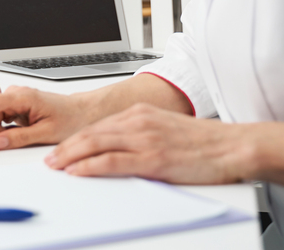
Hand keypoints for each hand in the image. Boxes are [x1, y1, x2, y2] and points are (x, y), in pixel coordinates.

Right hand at [0, 86, 91, 148]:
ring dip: (4, 129)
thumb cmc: (71, 118)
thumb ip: (19, 138)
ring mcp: (15, 99)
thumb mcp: (46, 133)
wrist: (84, 112)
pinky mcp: (17, 106)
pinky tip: (23, 129)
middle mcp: (16, 94)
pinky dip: (7, 127)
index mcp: (21, 97)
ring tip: (27, 131)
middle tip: (16, 137)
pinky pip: (2, 118)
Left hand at [47, 103, 248, 183]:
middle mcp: (139, 121)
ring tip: (56, 166)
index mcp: (141, 113)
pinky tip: (77, 171)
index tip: (61, 149)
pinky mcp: (153, 158)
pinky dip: (90, 166)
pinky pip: (112, 161)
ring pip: (96, 144)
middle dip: (66, 147)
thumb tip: (119, 149)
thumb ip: (141, 135)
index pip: (98, 126)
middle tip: (50, 160)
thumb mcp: (165, 130)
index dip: (76, 139)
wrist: (234, 146)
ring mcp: (145, 138)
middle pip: (91, 133)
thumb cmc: (204, 143)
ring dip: (71, 156)